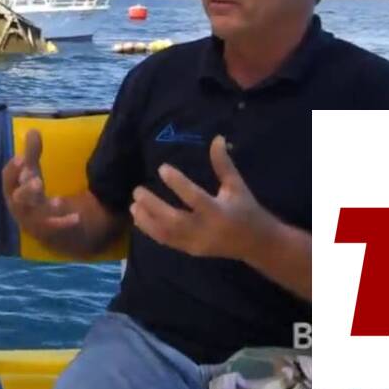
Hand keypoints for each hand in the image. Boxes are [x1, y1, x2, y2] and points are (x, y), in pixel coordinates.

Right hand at [1, 129, 81, 242]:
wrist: (46, 229)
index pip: (7, 180)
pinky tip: (77, 216)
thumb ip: (32, 154)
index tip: (21, 158)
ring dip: (47, 208)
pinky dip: (65, 222)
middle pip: (18, 200)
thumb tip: (32, 130)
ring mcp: (32, 223)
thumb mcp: (31, 173)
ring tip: (60, 201)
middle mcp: (19, 208)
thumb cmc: (33, 196)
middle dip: (26, 190)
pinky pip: (55, 229)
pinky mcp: (48, 233)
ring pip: (36, 217)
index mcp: (12, 191)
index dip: (13, 170)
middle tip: (36, 180)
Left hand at [130, 136, 278, 260]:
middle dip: (153, 205)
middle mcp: (206, 229)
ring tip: (133, 205)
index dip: (177, 183)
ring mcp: (197, 243)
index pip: (194, 197)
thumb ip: (224, 164)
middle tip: (137, 191)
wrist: (256, 243)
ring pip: (166, 234)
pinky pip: (167, 242)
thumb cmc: (246, 209)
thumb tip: (217, 138)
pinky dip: (151, 231)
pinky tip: (140, 219)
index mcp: (219, 211)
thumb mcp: (236, 186)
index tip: (162, 168)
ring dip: (146, 220)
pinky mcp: (191, 251)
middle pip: (174, 219)